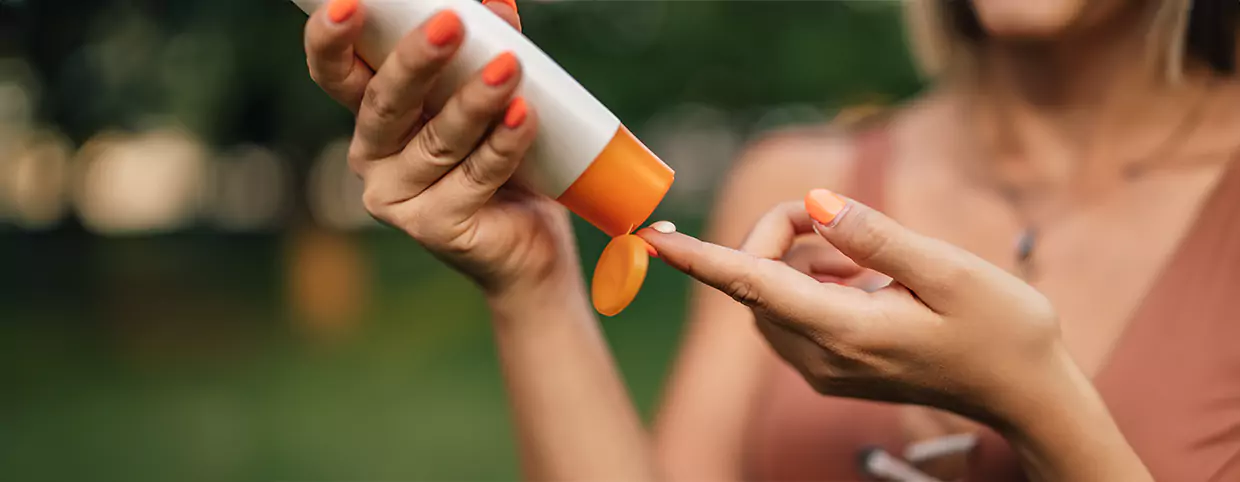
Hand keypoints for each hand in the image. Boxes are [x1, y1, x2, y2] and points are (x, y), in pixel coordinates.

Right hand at [304, 0, 580, 297]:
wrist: (532, 241)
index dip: (331, 39)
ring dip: (474, 102)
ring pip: (437, 141)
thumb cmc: (504, 158)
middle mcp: (373, 155)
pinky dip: (502, 145)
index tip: (349, 5)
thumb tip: (496, 6)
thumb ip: (488, 48)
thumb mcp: (493, 95)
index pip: (336, 72)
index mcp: (375, 113)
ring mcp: (398, 197)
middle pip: (386, 102)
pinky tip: (524, 116)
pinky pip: (473, 178)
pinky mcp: (435, 228)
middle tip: (450, 24)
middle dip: (417, 60)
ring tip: (508, 69)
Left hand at [637, 192, 1067, 426]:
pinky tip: (859, 276)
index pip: (752, 285)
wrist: (1025, 393)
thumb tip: (811, 204)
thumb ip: (875, 236)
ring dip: (794, 260)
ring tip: (861, 256)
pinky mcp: (832, 370)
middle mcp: (824, 359)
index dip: (698, 258)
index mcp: (849, 332)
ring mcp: (825, 371)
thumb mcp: (950, 270)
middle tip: (835, 220)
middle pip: (756, 283)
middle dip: (777, 237)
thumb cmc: (1002, 328)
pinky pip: (791, 316)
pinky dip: (807, 283)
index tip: (652, 237)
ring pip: (769, 299)